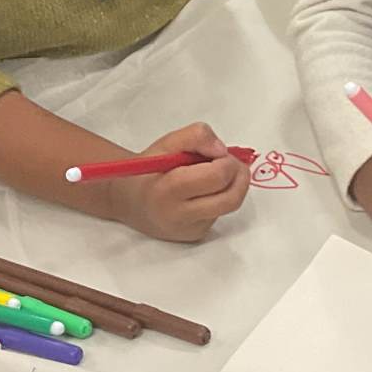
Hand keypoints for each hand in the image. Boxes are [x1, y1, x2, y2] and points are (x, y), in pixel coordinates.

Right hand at [109, 123, 249, 241]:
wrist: (132, 202)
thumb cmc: (150, 170)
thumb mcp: (168, 143)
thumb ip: (196, 136)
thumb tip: (221, 150)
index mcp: (168, 190)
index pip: (216, 177)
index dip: (225, 161)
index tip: (217, 153)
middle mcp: (179, 216)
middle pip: (231, 199)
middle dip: (238, 175)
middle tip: (229, 162)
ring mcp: (190, 229)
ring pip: (230, 206)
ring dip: (233, 185)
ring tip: (218, 172)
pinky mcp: (197, 235)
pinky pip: (220, 213)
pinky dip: (221, 196)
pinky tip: (205, 190)